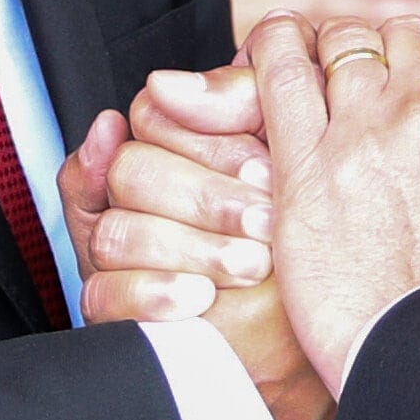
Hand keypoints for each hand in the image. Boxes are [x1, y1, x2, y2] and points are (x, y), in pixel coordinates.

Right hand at [62, 74, 330, 419]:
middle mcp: (135, 196)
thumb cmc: (303, 239)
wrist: (316, 335)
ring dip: (192, 246)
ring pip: (117, 232)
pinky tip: (199, 297)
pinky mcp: (114, 310)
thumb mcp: (286, 160)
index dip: (205, 140)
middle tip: (268, 220)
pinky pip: (103, 296)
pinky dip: (154, 291)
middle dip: (206, 197)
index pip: (152, 116)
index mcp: (172, 147)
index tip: (263, 167)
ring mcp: (117, 255)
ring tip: (254, 263)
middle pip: (132, 171)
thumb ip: (244, 104)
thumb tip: (174, 84)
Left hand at [250, 12, 419, 394]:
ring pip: (344, 41)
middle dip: (399, 55)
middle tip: (383, 92)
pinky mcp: (304, 164)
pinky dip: (273, 47)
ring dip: (336, 50)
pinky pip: (278, 73)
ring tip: (323, 72)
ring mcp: (362, 133)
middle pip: (408, 37)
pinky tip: (272, 48)